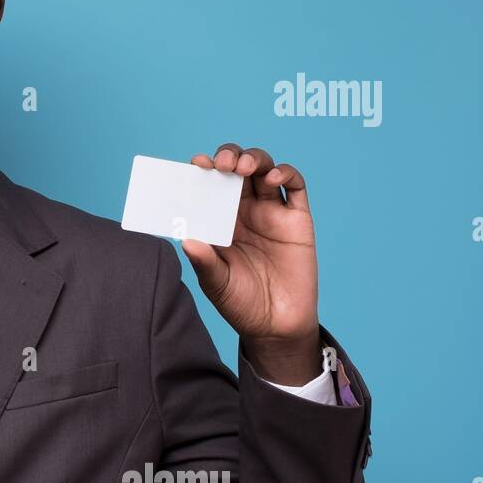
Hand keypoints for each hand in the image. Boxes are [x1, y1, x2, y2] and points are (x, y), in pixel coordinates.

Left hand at [182, 144, 320, 383]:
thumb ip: (204, 262)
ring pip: (264, 170)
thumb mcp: (216, 284)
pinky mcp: (297, 219)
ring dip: (253, 159)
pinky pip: (295, 186)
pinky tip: (272, 178)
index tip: (195, 165)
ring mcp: (271, 212)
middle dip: (228, 157)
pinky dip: (285, 173)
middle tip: (221, 164)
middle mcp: (243, 211)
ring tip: (242, 167)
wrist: (276, 326)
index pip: (208, 184)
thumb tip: (185, 239)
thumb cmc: (240, 303)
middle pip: (236, 169)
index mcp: (218, 220)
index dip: (203, 170)